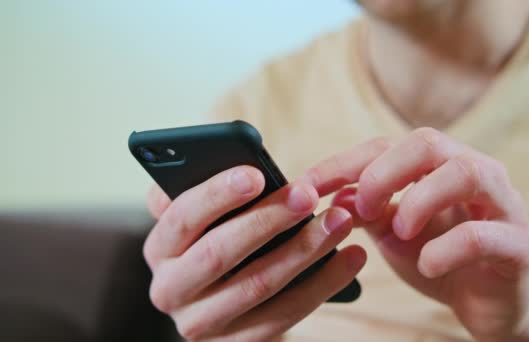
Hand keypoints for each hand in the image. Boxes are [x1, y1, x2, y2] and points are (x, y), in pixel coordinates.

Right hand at [144, 166, 365, 340]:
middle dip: (268, 220)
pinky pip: (284, 315)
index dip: (217, 195)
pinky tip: (351, 257)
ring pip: (258, 284)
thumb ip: (208, 191)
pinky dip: (323, 284)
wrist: (224, 301)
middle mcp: (170, 290)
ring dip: (304, 250)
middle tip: (308, 194)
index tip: (256, 173)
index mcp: (160, 249)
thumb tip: (235, 163)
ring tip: (340, 221)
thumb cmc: (220, 238)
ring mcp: (201, 324)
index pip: (182, 218)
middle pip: (220, 253)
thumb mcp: (205, 216)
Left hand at [301, 128, 528, 340]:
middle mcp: (474, 172)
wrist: (484, 305)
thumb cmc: (438, 258)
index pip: (385, 146)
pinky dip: (446, 249)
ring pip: (466, 173)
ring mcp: (503, 204)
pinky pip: (484, 234)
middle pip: (428, 142)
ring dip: (419, 201)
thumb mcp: (392, 233)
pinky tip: (427, 265)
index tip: (305, 185)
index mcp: (439, 165)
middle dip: (384, 172)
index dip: (342, 164)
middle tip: (362, 208)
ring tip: (398, 232)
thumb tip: (330, 196)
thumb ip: (366, 211)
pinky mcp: (519, 245)